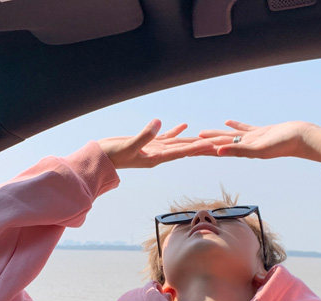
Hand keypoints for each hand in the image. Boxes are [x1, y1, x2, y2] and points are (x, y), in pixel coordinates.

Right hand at [98, 119, 215, 168]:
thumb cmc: (112, 155)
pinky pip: (166, 137)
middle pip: (186, 149)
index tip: (212, 146)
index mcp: (157, 158)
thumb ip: (144, 135)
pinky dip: (176, 131)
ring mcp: (155, 149)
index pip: (182, 152)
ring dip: (194, 139)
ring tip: (210, 136)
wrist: (101, 159)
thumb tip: (159, 122)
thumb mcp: (129, 146)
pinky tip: (186, 126)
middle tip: (219, 144)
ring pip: (179, 143)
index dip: (198, 147)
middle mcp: (159, 155)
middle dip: (202, 147)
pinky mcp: (148, 143)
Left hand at [198, 120, 320, 162]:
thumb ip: (238, 150)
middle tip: (187, 144)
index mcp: (240, 151)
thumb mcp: (258, 148)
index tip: (184, 151)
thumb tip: (218, 152)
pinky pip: (243, 129)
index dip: (200, 150)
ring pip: (228, 137)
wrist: (302, 138)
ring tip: (200, 133)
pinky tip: (226, 122)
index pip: (214, 150)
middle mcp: (243, 147)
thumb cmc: (283, 145)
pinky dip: (234, 126)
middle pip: (217, 145)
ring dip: (214, 135)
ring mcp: (251, 140)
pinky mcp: (260, 132)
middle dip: (202, 145)